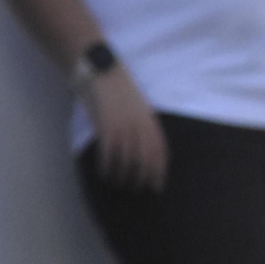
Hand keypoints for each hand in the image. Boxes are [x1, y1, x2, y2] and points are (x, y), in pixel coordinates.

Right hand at [82, 67, 167, 190]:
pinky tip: (104, 173)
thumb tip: (146, 153)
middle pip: (146, 160)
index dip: (159, 172)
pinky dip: (107, 167)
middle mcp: (141, 127)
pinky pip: (109, 154)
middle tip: (136, 191)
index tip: (157, 188)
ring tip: (118, 184)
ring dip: (123, 176)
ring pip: (127, 161)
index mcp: (151, 122)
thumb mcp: (140, 110)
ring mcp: (124, 127)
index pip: (160, 153)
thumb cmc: (121, 92)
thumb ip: (145, 129)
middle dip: (142, 179)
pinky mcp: (107, 127)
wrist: (103, 72)